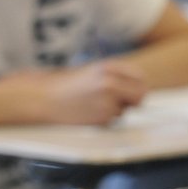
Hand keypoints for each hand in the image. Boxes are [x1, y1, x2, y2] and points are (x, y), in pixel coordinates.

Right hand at [3, 61, 146, 124]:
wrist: (46, 99)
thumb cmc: (68, 86)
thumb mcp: (93, 72)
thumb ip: (117, 77)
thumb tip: (141, 91)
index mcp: (109, 67)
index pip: (140, 78)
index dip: (137, 86)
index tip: (131, 92)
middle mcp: (111, 82)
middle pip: (141, 95)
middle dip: (135, 101)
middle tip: (122, 103)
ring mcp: (108, 100)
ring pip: (125, 110)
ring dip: (114, 110)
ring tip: (92, 104)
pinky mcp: (103, 116)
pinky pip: (113, 121)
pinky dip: (104, 119)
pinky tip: (88, 113)